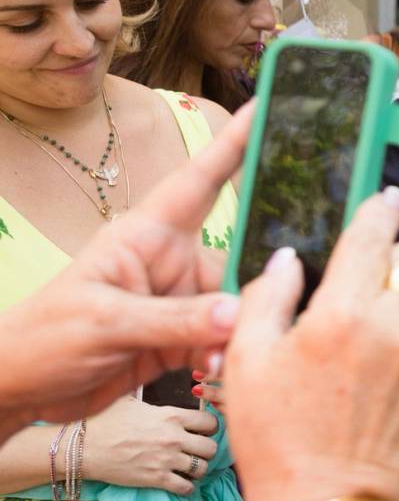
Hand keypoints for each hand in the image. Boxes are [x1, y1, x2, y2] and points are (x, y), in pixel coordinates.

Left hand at [0, 108, 249, 432]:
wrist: (21, 388)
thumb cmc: (45, 338)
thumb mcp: (107, 322)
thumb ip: (176, 320)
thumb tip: (239, 315)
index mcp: (146, 236)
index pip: (200, 182)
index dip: (234, 147)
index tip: (267, 113)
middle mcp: (170, 263)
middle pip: (241, 260)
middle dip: (261, 284)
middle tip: (271, 312)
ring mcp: (180, 302)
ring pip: (240, 308)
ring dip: (241, 335)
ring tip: (224, 363)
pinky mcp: (184, 339)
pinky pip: (228, 342)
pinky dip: (230, 359)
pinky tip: (218, 378)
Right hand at [80, 397, 219, 494]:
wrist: (81, 446)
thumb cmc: (103, 420)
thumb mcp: (131, 401)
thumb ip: (154, 403)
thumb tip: (158, 393)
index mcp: (171, 416)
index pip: (211, 422)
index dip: (210, 427)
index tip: (203, 431)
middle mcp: (174, 438)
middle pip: (212, 448)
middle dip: (206, 450)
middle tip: (197, 451)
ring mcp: (166, 460)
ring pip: (202, 469)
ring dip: (198, 469)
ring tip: (189, 467)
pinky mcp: (156, 479)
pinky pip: (186, 488)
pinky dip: (186, 488)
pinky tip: (180, 483)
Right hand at [225, 187, 398, 500]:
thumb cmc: (277, 438)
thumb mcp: (248, 361)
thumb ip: (269, 296)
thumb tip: (292, 261)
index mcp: (345, 313)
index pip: (373, 237)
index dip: (379, 209)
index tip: (384, 195)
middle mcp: (395, 327)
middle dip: (387, 261)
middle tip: (352, 283)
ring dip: (389, 308)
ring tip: (347, 347)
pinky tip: (365, 376)